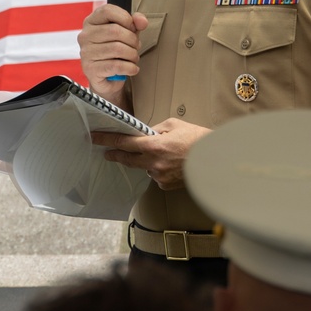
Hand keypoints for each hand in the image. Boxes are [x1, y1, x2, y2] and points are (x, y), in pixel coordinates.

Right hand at [78, 4, 148, 104]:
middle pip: (115, 30)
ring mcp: (86, 53)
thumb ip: (135, 24)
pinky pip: (116, 65)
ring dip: (132, 55)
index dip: (125, 18)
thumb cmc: (115, 53)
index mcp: (91, 22)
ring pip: (117, 49)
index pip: (107, 10)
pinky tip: (133, 69)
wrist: (106, 79)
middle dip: (132, 40)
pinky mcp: (90, 69)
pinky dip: (130, 68)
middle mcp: (85, 36)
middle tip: (136, 47)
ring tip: (134, 58)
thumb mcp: (126, 34)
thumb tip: (142, 21)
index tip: (132, 28)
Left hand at [90, 117, 209, 189]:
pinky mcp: (165, 185)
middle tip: (108, 152)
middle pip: (127, 159)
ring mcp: (158, 176)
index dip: (108, 140)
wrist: (215, 159)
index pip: (124, 142)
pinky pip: (156, 175)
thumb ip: (156, 129)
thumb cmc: (198, 139)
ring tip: (168, 153)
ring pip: (145, 167)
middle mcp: (153, 162)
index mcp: (154, 145)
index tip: (96, 138)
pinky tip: (173, 164)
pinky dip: (160, 168)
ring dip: (148, 160)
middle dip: (116, 154)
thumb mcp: (175, 125)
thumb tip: (146, 132)